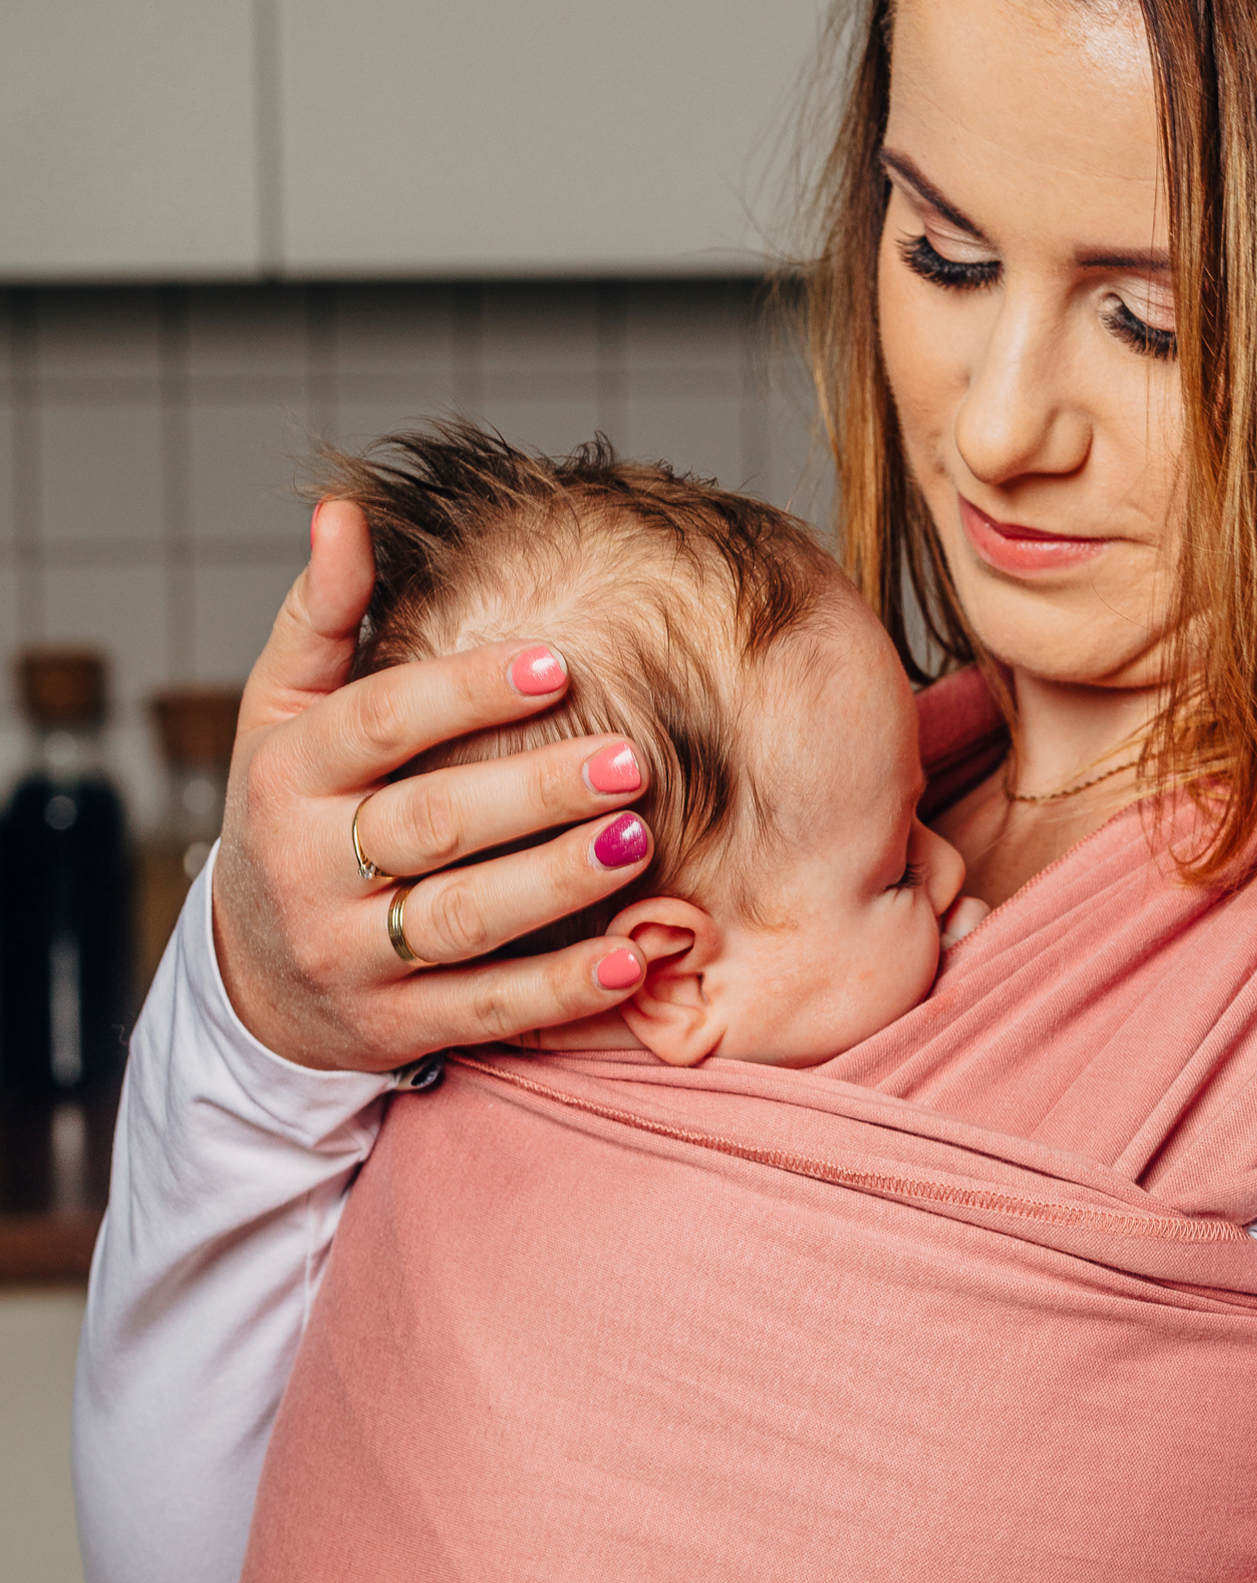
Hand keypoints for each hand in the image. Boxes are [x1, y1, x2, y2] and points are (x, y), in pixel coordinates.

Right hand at [210, 499, 655, 1072]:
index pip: (377, 724)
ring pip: (461, 919)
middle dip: (533, 792)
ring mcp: (351, 955)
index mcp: (287, 775)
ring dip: (554, 884)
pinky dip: (559, 991)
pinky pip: (485, 1010)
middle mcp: (309, 869)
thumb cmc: (292, 818)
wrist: (252, 979)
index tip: (557, 663)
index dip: (465, 692)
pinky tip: (632, 962)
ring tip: (636, 841)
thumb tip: (345, 513)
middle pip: (431, 824)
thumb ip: (323, 619)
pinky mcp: (395, 1027)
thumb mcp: (281, 717)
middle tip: (629, 759)